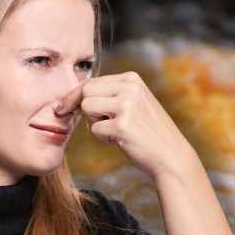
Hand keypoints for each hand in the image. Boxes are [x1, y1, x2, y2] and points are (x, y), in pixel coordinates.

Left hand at [58, 71, 199, 181]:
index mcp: (132, 79)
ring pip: (87, 108)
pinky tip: (121, 140)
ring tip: (114, 131)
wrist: (171, 155)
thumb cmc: (148, 132)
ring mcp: (128, 105)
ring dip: (95, 123)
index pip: (92, 81)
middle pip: (86, 91)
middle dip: (81, 108)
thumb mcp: (134, 103)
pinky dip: (103, 138)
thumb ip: (110, 95)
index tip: (63, 107)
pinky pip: (95, 129)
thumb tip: (72, 96)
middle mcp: (131, 87)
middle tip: (92, 122)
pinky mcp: (123, 125)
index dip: (75, 96)